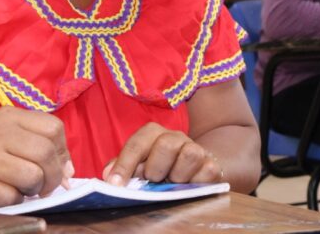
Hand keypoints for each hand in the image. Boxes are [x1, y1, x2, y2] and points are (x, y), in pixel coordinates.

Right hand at [0, 106, 73, 207]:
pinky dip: (15, 200)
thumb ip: (41, 144)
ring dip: (35, 189)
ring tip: (24, 187)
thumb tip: (69, 171)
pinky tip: (4, 192)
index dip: (63, 151)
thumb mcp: (9, 134)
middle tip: (46, 184)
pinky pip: (13, 197)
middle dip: (53, 175)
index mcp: (9, 116)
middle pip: (46, 152)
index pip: (53, 127)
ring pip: (33, 176)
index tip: (59, 164)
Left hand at [103, 123, 222, 186]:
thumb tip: (108, 176)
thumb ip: (122, 168)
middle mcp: (175, 136)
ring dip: (177, 175)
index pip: (137, 144)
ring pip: (189, 154)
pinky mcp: (212, 164)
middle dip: (155, 169)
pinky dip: (195, 183)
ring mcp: (195, 148)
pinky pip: (207, 171)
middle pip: (166, 145)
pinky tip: (187, 186)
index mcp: (153, 133)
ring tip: (171, 182)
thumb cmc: (159, 166)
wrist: (193, 168)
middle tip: (152, 180)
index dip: (124, 164)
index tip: (114, 184)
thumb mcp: (138, 165)